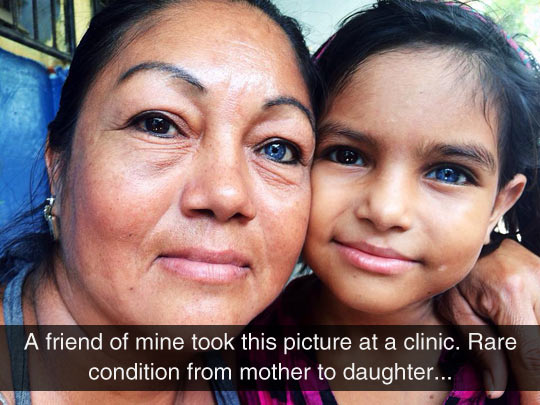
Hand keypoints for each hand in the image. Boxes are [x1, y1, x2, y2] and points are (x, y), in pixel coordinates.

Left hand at [438, 239, 539, 403]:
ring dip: (536, 354)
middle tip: (525, 390)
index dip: (535, 391)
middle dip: (537, 375)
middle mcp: (539, 282)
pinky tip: (528, 344)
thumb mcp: (457, 308)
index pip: (531, 355)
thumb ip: (480, 346)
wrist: (472, 242)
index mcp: (509, 292)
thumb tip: (496, 388)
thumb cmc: (460, 274)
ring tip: (522, 363)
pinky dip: (539, 336)